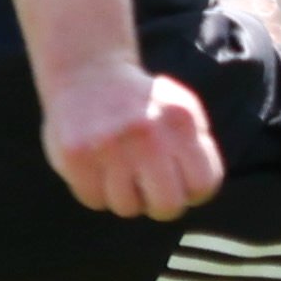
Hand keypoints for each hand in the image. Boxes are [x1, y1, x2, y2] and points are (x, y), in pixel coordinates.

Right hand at [40, 58, 222, 218]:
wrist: (89, 72)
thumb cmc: (141, 103)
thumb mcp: (181, 111)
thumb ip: (196, 147)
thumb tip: (197, 191)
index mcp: (180, 122)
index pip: (203, 184)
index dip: (194, 194)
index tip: (182, 186)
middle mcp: (148, 135)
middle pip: (168, 206)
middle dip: (161, 206)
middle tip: (151, 193)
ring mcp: (110, 146)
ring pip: (128, 207)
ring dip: (125, 198)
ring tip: (120, 175)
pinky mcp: (77, 156)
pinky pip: (94, 200)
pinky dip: (96, 192)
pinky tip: (97, 171)